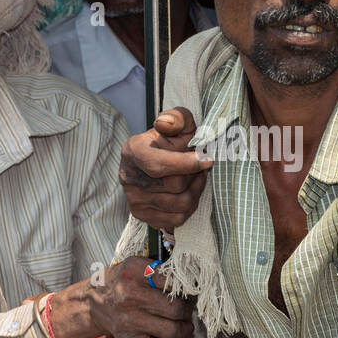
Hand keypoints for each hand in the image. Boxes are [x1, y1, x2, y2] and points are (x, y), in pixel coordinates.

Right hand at [88, 256, 194, 337]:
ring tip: (186, 325)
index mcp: (134, 273)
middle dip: (188, 310)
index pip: (172, 280)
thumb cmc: (122, 282)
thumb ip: (160, 269)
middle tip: (188, 308)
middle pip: (175, 308)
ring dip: (186, 330)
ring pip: (172, 330)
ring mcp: (130, 321)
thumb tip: (189, 282)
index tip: (191, 290)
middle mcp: (131, 297)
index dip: (187, 287)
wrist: (96, 301)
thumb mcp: (136, 265)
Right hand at [118, 107, 211, 230]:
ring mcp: (134, 199)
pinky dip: (190, 207)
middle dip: (195, 175)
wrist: (151, 161)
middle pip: (175, 185)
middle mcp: (129, 177)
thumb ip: (177, 118)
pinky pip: (177, 219)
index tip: (208, 159)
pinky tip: (189, 193)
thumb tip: (165, 124)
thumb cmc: (167, 141)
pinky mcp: (142, 215)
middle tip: (202, 166)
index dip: (187, 164)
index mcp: (134, 151)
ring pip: (180, 204)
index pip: (160, 165)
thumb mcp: (176, 123)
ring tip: (197, 178)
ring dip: (196, 191)